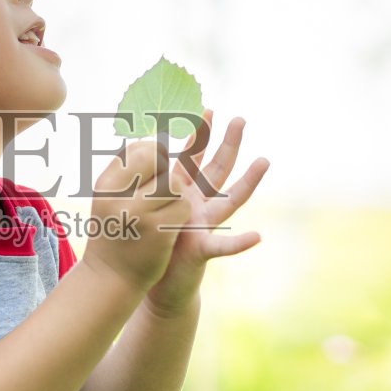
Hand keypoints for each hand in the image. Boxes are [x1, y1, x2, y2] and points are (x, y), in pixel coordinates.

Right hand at [81, 139, 189, 292]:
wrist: (109, 278)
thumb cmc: (114, 232)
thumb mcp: (109, 198)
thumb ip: (127, 172)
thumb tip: (154, 139)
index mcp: (106, 183)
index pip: (138, 148)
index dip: (154, 151)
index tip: (158, 162)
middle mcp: (118, 195)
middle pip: (158, 160)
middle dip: (166, 169)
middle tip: (162, 187)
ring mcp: (138, 213)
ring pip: (175, 183)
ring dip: (175, 195)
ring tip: (161, 211)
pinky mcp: (158, 231)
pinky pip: (182, 207)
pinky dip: (180, 214)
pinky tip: (167, 227)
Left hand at [146, 111, 269, 314]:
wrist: (155, 281)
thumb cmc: (151, 242)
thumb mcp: (145, 206)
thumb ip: (142, 182)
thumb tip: (126, 149)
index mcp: (183, 192)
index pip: (194, 158)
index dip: (199, 135)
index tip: (206, 109)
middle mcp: (199, 204)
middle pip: (218, 169)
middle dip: (228, 144)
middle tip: (241, 118)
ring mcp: (205, 225)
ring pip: (229, 199)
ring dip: (249, 180)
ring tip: (264, 160)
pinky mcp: (203, 248)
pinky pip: (222, 246)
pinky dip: (240, 243)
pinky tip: (258, 237)